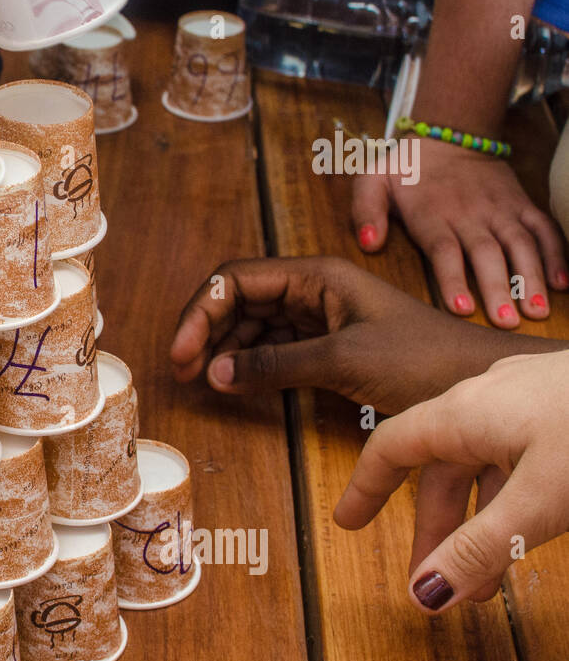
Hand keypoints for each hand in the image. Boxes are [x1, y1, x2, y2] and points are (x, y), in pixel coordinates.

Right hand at [169, 256, 564, 414]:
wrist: (477, 384)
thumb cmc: (422, 359)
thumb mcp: (342, 360)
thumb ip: (274, 365)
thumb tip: (215, 375)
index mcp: (315, 275)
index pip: (236, 280)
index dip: (201, 312)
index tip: (184, 354)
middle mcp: (312, 290)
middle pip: (237, 301)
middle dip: (206, 332)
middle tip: (184, 373)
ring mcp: (319, 318)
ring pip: (251, 326)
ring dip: (224, 351)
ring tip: (206, 383)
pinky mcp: (326, 346)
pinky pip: (273, 349)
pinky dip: (249, 366)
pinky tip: (236, 385)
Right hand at [339, 350, 568, 612]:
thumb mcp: (541, 500)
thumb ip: (481, 548)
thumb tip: (424, 594)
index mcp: (464, 411)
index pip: (390, 447)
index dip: (365, 487)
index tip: (347, 521)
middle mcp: (487, 399)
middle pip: (439, 467)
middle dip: (431, 528)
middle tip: (426, 578)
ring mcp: (529, 402)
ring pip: (484, 466)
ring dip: (477, 521)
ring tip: (483, 575)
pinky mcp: (563, 412)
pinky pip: (519, 460)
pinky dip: (511, 500)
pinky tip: (528, 529)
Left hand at [353, 140, 567, 326]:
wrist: (450, 135)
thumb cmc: (406, 169)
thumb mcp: (372, 182)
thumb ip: (365, 212)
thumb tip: (368, 244)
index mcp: (433, 214)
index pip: (444, 249)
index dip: (454, 278)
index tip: (462, 308)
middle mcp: (471, 213)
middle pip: (487, 253)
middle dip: (498, 288)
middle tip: (507, 322)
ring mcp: (501, 209)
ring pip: (521, 244)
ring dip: (531, 277)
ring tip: (537, 310)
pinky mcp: (522, 205)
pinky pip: (544, 229)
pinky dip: (557, 254)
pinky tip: (562, 284)